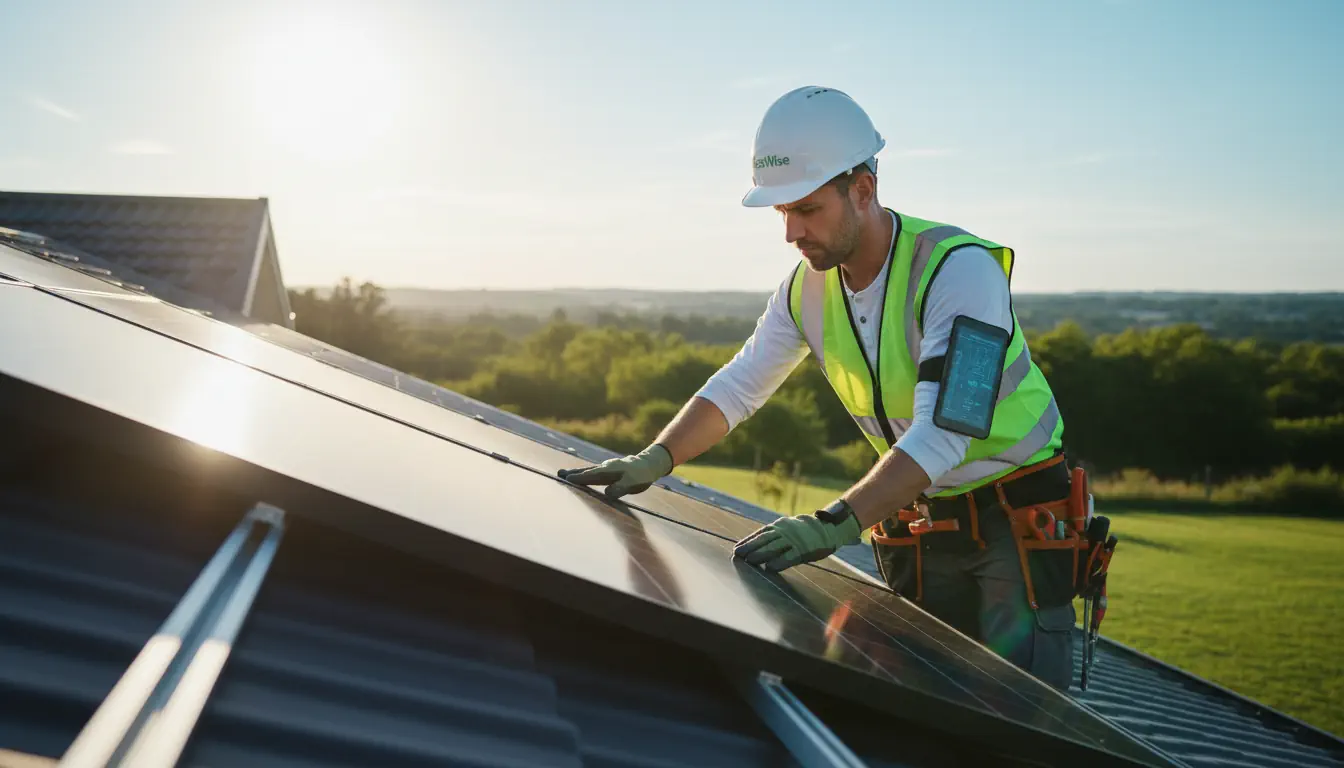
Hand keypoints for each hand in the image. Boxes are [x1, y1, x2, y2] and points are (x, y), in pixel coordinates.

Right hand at [558, 444, 673, 499]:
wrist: (650, 463)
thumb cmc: (641, 474)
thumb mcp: (633, 483)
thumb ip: (620, 488)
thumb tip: (607, 494)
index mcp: (609, 470)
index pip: (591, 475)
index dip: (579, 478)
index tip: (566, 479)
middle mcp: (605, 467)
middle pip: (586, 471)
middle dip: (573, 473)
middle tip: (559, 474)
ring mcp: (607, 468)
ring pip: (589, 470)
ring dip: (577, 473)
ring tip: (565, 474)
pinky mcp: (609, 470)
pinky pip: (594, 472)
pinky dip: (585, 473)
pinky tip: (581, 476)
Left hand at [733, 505, 861, 571]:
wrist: (827, 527)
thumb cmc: (803, 532)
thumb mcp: (787, 530)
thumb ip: (774, 537)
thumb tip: (755, 546)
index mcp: (779, 526)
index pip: (760, 534)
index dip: (748, 541)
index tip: (736, 548)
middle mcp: (784, 532)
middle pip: (764, 540)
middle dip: (750, 547)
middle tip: (737, 555)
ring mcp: (794, 540)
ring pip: (774, 547)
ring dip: (760, 554)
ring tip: (749, 561)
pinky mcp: (804, 549)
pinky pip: (789, 556)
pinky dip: (779, 562)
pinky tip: (769, 568)